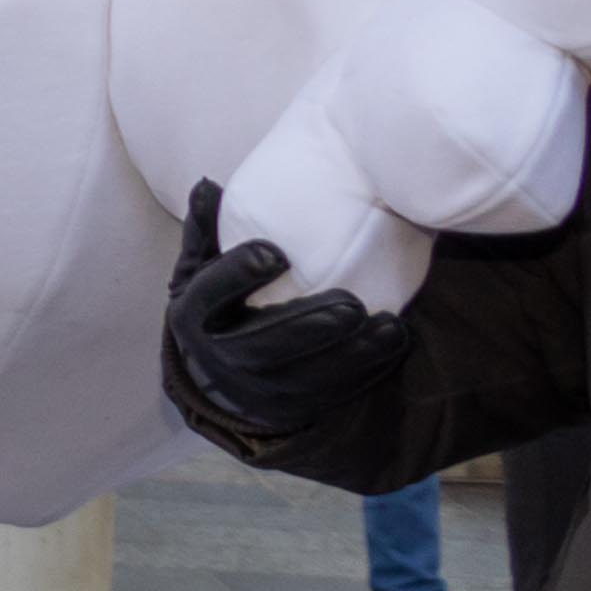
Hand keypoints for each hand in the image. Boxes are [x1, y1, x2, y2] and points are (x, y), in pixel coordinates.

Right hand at [162, 181, 423, 454]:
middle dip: (308, 326)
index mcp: (196, 318)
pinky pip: (335, 392)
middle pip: (263, 345)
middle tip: (351, 304)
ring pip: (307, 376)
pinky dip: (368, 369)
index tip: (275, 253)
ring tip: (390, 325)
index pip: (211, 296)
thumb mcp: (198, 271)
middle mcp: (224, 358)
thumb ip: (206, 232)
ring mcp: (262, 387)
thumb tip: (208, 185)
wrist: (218, 381)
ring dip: (352, 353)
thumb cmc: (216, 308)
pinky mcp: (297, 405)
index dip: (239, 276)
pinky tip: (394, 341)